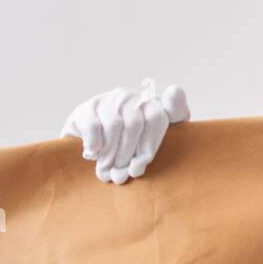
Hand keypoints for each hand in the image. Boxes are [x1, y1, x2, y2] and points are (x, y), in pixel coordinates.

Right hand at [60, 84, 189, 183]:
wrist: (97, 142)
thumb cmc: (137, 144)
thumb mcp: (159, 135)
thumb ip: (174, 114)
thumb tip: (174, 89)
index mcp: (152, 103)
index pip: (156, 117)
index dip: (149, 146)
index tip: (139, 166)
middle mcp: (131, 97)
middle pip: (134, 124)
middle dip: (128, 154)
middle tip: (122, 174)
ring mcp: (108, 100)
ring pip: (114, 125)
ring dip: (110, 153)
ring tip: (107, 170)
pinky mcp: (87, 107)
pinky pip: (93, 125)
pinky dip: (94, 143)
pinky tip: (93, 155)